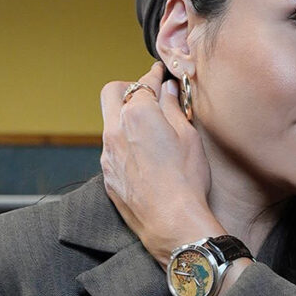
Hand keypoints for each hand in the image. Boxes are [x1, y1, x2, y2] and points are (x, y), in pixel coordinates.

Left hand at [99, 62, 224, 266]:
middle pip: (112, 92)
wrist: (172, 222)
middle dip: (128, 88)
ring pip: (109, 121)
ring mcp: (107, 153)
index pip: (143, 82)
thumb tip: (167, 89)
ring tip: (149, 129)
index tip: (160, 73)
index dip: (154, 75)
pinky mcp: (107, 175)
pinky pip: (111, 148)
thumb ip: (173, 107)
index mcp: (138, 114)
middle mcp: (115, 129)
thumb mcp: (188, 136)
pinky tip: (144, 155)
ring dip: (125, 117)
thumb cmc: (186, 180)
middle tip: (147, 95)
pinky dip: (124, 142)